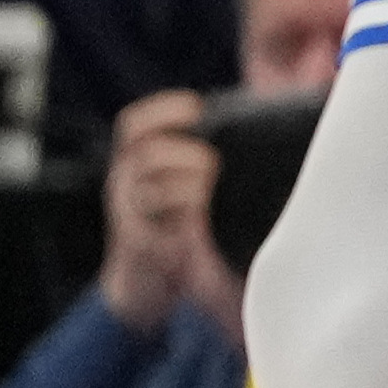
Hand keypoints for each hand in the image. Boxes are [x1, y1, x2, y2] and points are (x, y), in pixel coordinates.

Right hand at [94, 91, 237, 335]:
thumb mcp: (176, 179)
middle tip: (212, 164)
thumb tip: (262, 115)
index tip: (197, 108)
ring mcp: (128, 217)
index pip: (133, 126)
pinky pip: (151, 235)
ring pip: (147, 193)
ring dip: (185, 190)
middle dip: (184, 155)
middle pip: (145, 156)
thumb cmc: (174, 219)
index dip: (162, 112)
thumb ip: (200, 154)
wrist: (145, 280)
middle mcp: (125, 184)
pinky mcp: (138, 249)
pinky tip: (194, 230)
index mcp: (136, 161)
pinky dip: (177, 229)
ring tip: (206, 196)